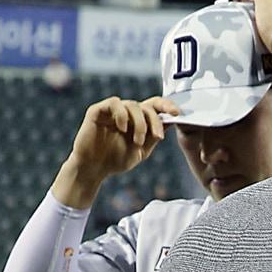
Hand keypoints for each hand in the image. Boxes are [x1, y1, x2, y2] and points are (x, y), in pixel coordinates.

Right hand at [56, 96, 176, 208]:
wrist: (93, 168)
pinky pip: (114, 103)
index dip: (167, 105)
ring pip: (133, 105)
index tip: (177, 113)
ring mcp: (112, 110)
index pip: (154, 105)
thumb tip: (172, 122)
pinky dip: (122, 114)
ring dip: (140, 123)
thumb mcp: (142, 150)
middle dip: (155, 121)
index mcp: (138, 120)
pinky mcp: (97, 110)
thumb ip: (154, 136)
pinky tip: (123, 128)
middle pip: (146, 106)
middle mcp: (126, 112)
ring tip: (138, 141)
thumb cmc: (116, 160)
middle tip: (158, 137)